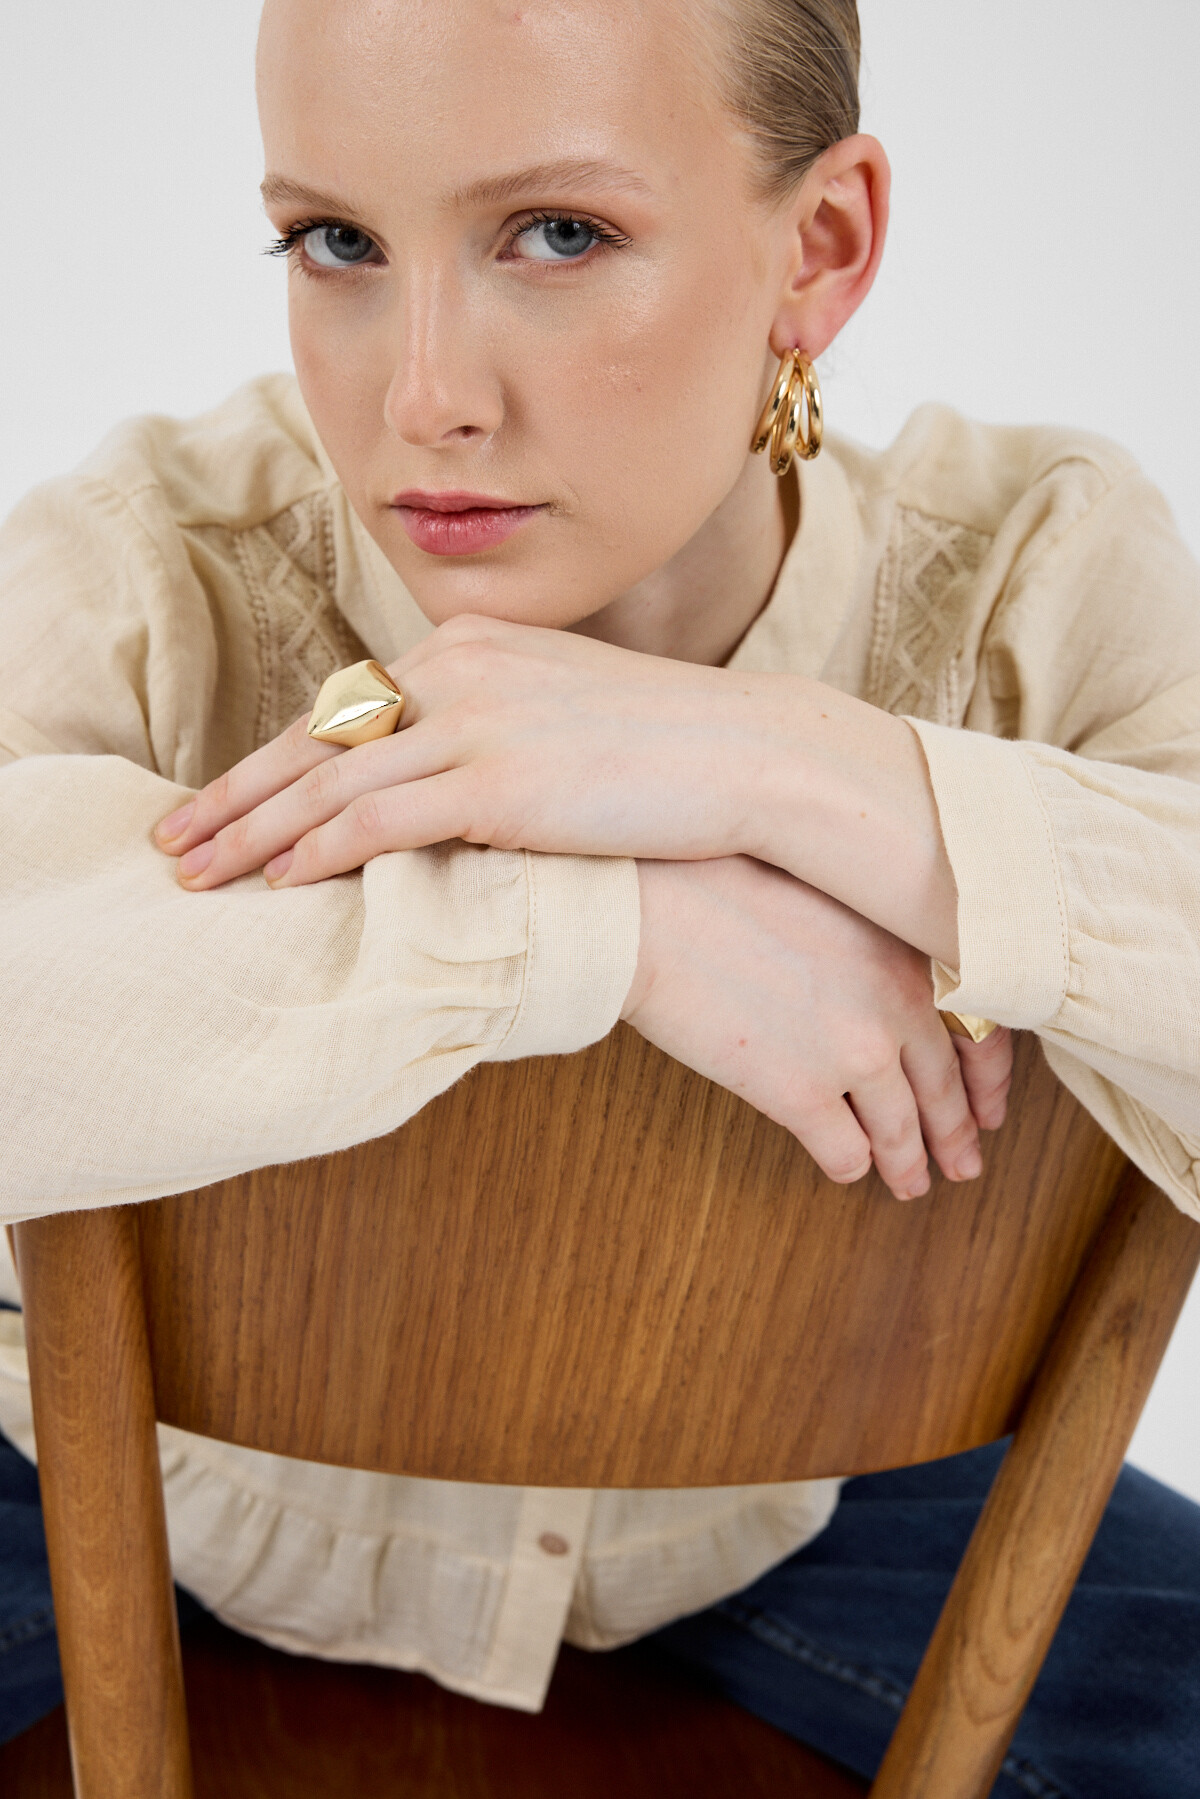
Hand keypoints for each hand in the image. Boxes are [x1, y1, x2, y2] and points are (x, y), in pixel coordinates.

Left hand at [154, 613, 958, 963]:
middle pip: (314, 738)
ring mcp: (475, 719)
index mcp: (468, 647)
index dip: (276, 762)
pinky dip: (320, 850)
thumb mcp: (566, 715)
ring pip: (330, 780)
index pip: (345, 710)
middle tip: (169, 839)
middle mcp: (457, 669)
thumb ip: (496, 729)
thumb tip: (455, 783)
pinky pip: (383, 817)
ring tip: (194, 874)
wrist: (749, 755)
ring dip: (251, 831)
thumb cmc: (670, 748)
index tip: (225, 800)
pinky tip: (277, 882)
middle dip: (232, 794)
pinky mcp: (498, 778)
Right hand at [623, 856, 1011, 1199]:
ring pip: (901, 1131)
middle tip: (966, 1161)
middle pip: (945, 1088)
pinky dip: (850, 1166)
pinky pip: (844, 1152)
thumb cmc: (720, 883)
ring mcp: (851, 1055)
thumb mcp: (827, 895)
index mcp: (905, 951)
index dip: (989, 1078)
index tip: (991, 1105)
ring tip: (911, 1184)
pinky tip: (846, 1167)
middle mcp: (894, 1006)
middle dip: (958, 1133)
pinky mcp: (799, 1095)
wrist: (654, 909)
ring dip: (909, 1165)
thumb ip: (870, 945)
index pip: (976, 1028)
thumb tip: (884, 989)